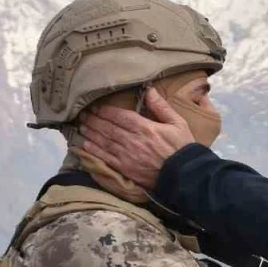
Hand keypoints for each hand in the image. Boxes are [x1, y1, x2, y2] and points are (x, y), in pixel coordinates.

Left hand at [78, 88, 194, 189]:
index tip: (95, 107)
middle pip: (108, 128)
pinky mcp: (125, 169)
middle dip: (94, 120)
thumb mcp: (178, 123)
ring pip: (104, 142)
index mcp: (145, 128)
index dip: (105, 111)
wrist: (185, 176)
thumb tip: (149, 90)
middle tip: (82, 115)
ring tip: (82, 127)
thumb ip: (161, 107)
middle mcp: (132, 141)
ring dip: (91, 133)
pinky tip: (85, 146)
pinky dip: (94, 151)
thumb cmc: (183, 148)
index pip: (119, 116)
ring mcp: (127, 156)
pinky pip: (105, 158)